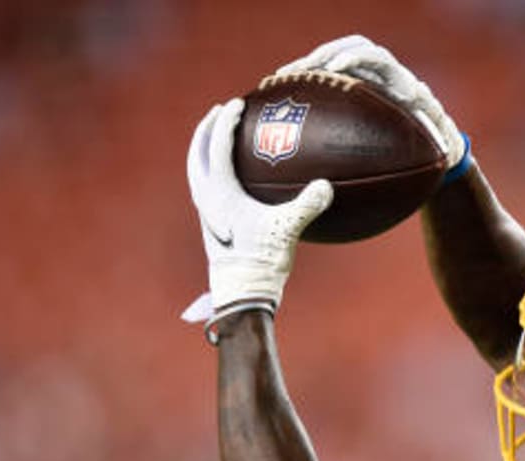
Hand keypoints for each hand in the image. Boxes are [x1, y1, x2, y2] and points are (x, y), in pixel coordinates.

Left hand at [182, 98, 332, 326]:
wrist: (241, 292)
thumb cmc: (262, 260)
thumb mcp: (288, 230)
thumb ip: (307, 204)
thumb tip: (327, 186)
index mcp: (219, 192)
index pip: (217, 146)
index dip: (226, 122)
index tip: (237, 104)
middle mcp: (206, 198)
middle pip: (197, 153)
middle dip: (206, 129)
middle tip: (218, 111)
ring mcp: (206, 211)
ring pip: (197, 170)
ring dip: (204, 150)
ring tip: (216, 139)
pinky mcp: (211, 224)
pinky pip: (207, 187)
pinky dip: (213, 171)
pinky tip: (232, 177)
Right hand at [275, 35, 468, 171]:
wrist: (437, 146)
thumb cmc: (440, 151)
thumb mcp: (443, 150)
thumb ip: (439, 146)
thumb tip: (445, 152)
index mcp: (403, 84)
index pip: (378, 58)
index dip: (357, 58)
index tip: (337, 69)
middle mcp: (385, 76)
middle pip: (349, 50)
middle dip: (321, 56)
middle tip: (295, 73)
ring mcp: (368, 82)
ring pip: (332, 63)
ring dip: (305, 69)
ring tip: (277, 82)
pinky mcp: (354, 92)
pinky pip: (324, 83)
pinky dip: (304, 88)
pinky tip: (280, 102)